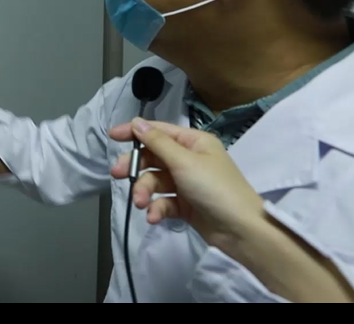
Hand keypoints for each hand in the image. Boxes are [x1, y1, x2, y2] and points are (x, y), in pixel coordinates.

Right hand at [110, 119, 264, 247]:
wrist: (241, 230)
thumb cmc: (215, 188)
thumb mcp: (184, 161)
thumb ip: (158, 143)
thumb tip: (138, 123)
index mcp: (194, 142)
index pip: (158, 131)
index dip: (134, 132)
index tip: (112, 136)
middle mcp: (189, 159)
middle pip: (153, 157)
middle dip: (136, 167)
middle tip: (118, 175)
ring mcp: (187, 183)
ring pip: (155, 181)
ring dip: (144, 191)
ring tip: (140, 204)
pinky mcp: (185, 205)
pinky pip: (163, 201)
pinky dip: (156, 207)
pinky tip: (154, 216)